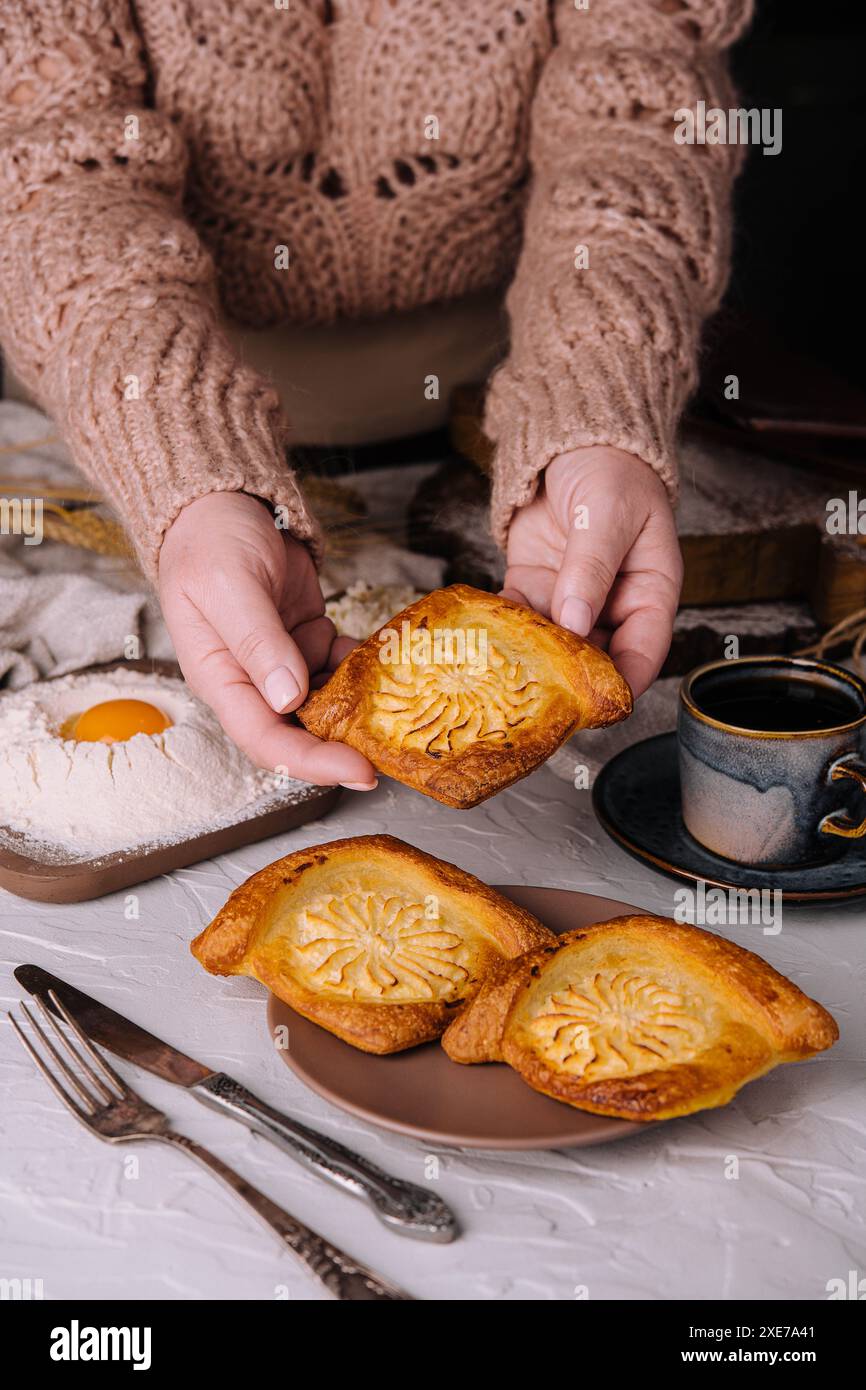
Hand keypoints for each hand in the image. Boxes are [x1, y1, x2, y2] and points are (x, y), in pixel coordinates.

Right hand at [158, 492, 376, 787]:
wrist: (221, 502)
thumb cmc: (210, 541)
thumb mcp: (229, 586)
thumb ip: (258, 641)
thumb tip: (287, 698)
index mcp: (221, 678)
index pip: (265, 740)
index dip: (311, 763)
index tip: (358, 772)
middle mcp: (252, 680)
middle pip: (299, 734)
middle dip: (345, 748)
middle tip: (393, 752)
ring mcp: (283, 662)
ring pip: (327, 705)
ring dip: (361, 709)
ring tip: (404, 709)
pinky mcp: (309, 640)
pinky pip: (342, 667)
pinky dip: (367, 669)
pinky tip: (392, 662)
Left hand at [503, 447, 681, 696]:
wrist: (569, 439)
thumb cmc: (609, 468)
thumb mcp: (608, 513)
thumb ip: (591, 567)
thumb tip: (575, 621)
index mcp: (649, 591)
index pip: (644, 650)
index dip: (625, 682)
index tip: (600, 706)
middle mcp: (612, 604)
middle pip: (595, 657)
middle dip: (570, 680)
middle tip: (541, 698)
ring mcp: (570, 599)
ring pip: (553, 645)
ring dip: (530, 660)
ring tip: (505, 676)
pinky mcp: (533, 588)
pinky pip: (518, 619)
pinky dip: (502, 630)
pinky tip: (484, 640)